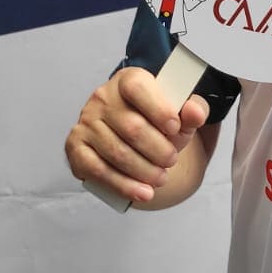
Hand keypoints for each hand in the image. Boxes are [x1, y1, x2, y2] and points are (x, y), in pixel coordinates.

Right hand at [65, 67, 209, 206]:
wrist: (133, 139)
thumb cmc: (157, 122)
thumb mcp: (180, 114)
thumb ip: (194, 110)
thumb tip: (195, 112)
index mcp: (127, 80)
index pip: (137, 88)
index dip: (158, 109)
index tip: (175, 127)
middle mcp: (102, 97)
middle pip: (131, 127)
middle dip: (158, 149)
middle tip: (171, 160)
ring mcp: (86, 122)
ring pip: (117, 152)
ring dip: (144, 171)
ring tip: (161, 178)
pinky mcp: (76, 147)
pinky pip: (98, 170)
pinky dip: (123, 185)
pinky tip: (142, 192)